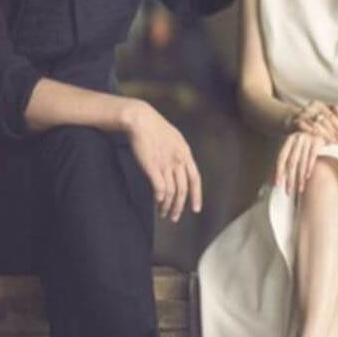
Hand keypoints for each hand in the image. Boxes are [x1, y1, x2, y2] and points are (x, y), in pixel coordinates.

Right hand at [121, 100, 201, 221]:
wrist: (140, 119)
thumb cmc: (154, 128)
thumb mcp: (174, 139)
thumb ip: (179, 154)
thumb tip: (180, 169)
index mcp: (185, 153)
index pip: (195, 179)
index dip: (196, 196)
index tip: (195, 209)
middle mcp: (178, 160)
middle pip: (183, 190)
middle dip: (179, 206)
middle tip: (174, 217)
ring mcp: (165, 164)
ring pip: (171, 192)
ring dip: (168, 206)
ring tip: (164, 213)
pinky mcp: (152, 167)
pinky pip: (159, 188)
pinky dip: (160, 199)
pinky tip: (157, 203)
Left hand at [275, 131, 327, 194]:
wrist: (325, 124)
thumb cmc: (309, 139)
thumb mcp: (297, 144)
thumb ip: (288, 158)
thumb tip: (274, 176)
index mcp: (289, 140)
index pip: (281, 158)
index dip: (278, 171)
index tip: (277, 184)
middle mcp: (297, 139)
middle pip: (291, 162)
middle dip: (289, 178)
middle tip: (288, 191)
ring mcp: (307, 139)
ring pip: (301, 161)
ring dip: (300, 177)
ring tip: (299, 189)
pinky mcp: (318, 141)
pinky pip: (312, 156)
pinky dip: (309, 167)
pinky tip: (307, 177)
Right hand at [289, 100, 337, 142]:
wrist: (291, 121)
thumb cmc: (311, 120)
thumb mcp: (322, 115)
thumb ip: (333, 114)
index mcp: (319, 104)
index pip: (333, 114)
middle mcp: (311, 107)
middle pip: (326, 118)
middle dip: (334, 131)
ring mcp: (303, 114)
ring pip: (317, 123)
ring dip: (326, 133)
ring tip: (332, 141)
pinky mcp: (295, 122)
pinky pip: (304, 126)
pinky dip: (312, 130)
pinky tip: (318, 137)